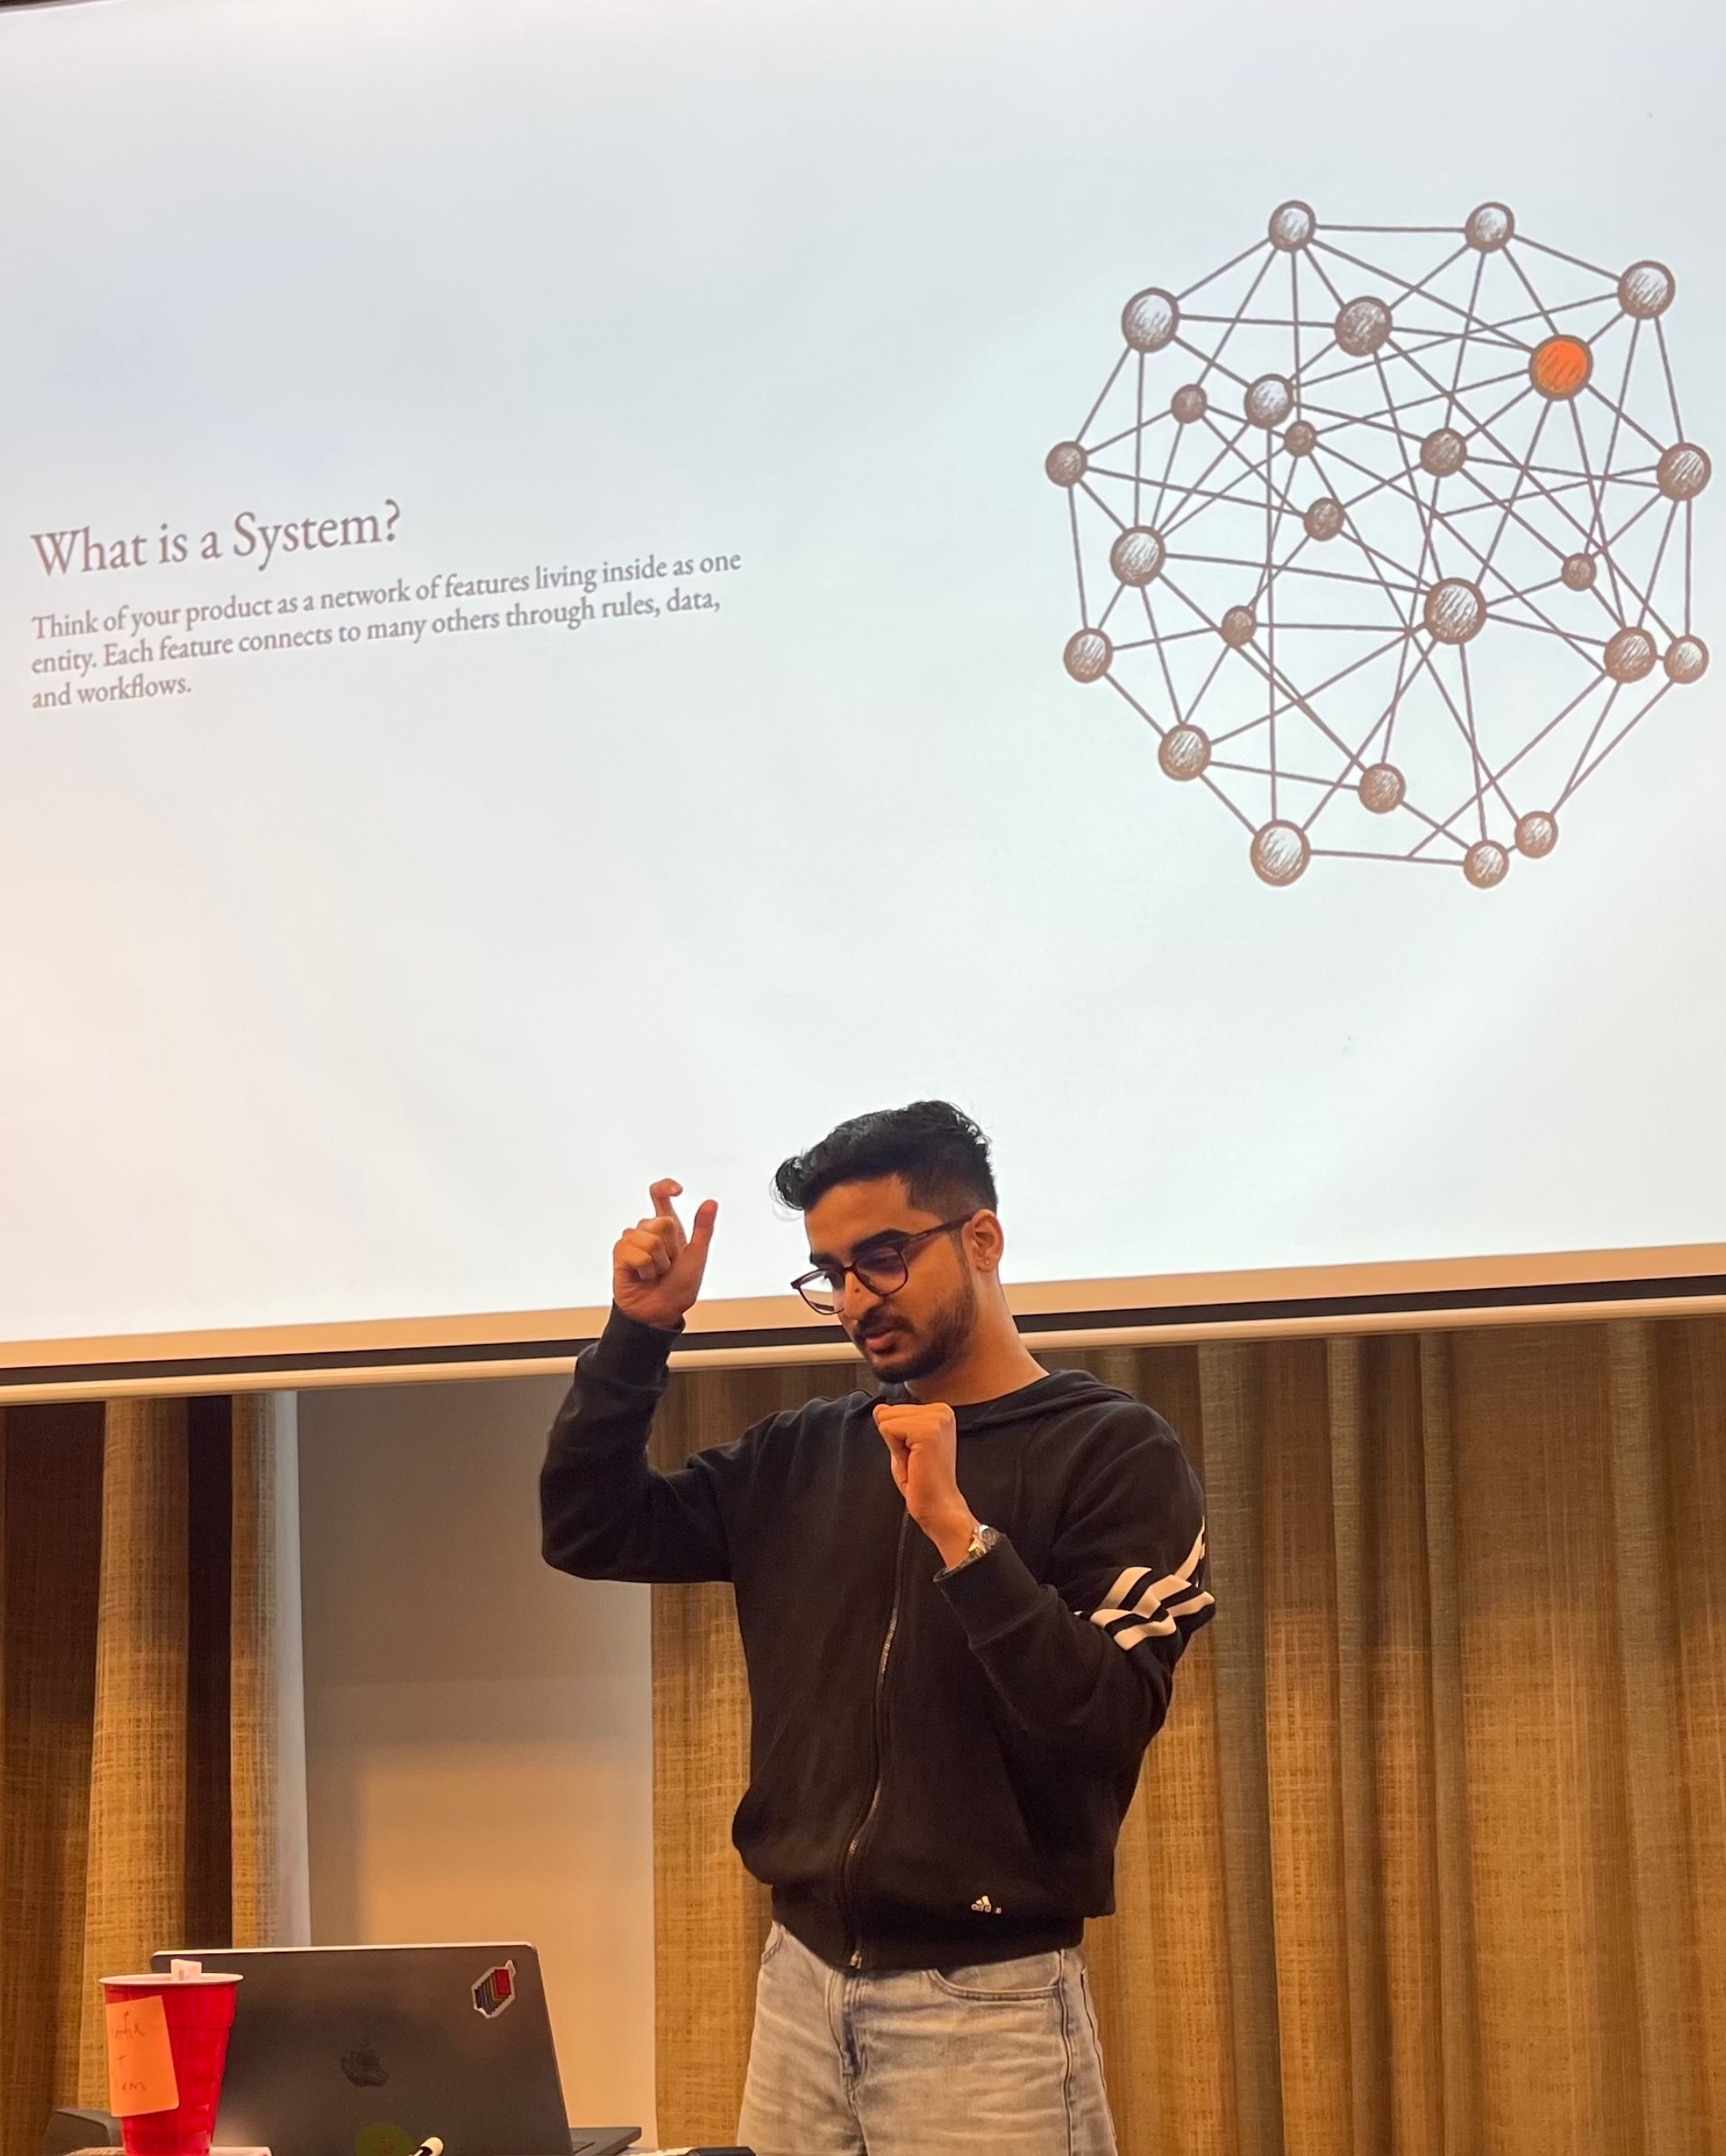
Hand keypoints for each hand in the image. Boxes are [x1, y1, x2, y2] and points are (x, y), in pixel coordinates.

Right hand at [612, 1178, 717, 1331]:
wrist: (660, 1311)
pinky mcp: (620, 1253)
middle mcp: (647, 1230)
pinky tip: (642, 1277)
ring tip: (655, 1273)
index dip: (665, 1187)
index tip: (678, 1190)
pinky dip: (645, 1269)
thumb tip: (710, 1202)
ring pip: (649, 1239)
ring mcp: (632, 1240)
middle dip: (671, 1248)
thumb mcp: (697, 1257)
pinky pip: (635, 1253)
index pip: (659, 1195)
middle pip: (662, 1222)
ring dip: (658, 1263)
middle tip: (668, 1265)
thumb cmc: (679, 1287)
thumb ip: (703, 1229)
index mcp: (667, 1227)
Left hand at [872, 1401, 976, 1566]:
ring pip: (886, 1420)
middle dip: (894, 1440)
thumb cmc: (924, 1483)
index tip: (915, 1454)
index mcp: (939, 1412)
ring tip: (915, 1461)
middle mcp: (942, 1411)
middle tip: (915, 1460)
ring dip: (895, 1446)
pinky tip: (914, 1462)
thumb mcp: (903, 1446)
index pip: (894, 1410)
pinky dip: (895, 1450)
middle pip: (888, 1412)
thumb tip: (879, 1408)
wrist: (939, 1507)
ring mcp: (937, 1419)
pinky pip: (888, 1429)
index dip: (897, 1437)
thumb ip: (893, 1425)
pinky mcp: (928, 1430)